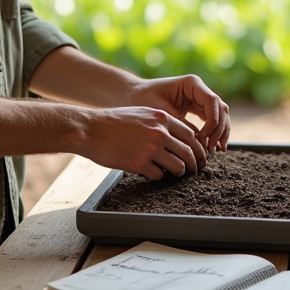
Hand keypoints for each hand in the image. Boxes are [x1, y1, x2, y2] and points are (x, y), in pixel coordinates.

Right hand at [82, 106, 207, 179]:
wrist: (91, 129)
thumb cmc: (113, 121)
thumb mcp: (141, 113)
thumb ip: (159, 122)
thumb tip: (176, 136)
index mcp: (162, 118)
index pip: (191, 134)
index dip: (198, 147)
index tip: (198, 154)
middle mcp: (160, 132)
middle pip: (189, 152)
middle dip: (194, 164)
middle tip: (194, 170)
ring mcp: (151, 149)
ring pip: (178, 166)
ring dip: (180, 172)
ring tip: (176, 174)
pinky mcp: (140, 164)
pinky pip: (159, 175)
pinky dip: (158, 176)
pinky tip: (153, 173)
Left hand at [127, 74, 229, 156]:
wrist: (133, 95)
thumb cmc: (143, 99)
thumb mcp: (161, 112)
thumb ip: (181, 124)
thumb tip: (198, 142)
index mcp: (192, 83)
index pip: (212, 101)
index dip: (212, 121)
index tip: (203, 139)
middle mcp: (199, 90)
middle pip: (221, 109)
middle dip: (219, 130)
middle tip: (211, 149)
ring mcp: (200, 99)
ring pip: (221, 116)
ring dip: (220, 133)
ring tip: (214, 151)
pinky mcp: (197, 109)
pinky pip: (212, 121)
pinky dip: (214, 134)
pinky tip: (212, 148)